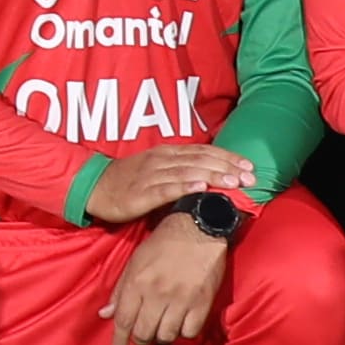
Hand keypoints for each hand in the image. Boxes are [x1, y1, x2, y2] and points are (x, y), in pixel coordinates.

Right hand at [78, 142, 246, 231]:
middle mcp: (161, 160)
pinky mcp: (141, 193)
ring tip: (233, 182)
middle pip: (200, 160)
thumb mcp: (156, 168)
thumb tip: (212, 175)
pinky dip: (184, 186)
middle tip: (250, 177)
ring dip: (212, 175)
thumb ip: (181, 169)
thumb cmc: (128, 180)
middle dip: (227, 167)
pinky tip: (199, 187)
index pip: (203, 151)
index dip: (227, 157)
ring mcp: (151, 176)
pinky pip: (165, 189)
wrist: (94, 187)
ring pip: (187, 172)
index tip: (249, 165)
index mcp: (167, 153)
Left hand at [104, 211, 230, 344]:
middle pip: (144, 332)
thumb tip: (105, 314)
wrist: (199, 228)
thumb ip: (120, 289)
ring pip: (166, 335)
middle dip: (140, 340)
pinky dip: (184, 331)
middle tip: (142, 338)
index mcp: (137, 283)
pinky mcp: (202, 303)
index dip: (119, 340)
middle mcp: (157, 294)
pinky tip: (181, 322)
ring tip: (162, 326)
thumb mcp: (135, 260)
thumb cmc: (164, 242)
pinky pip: (189, 331)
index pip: (123, 320)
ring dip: (162, 335)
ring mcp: (181, 300)